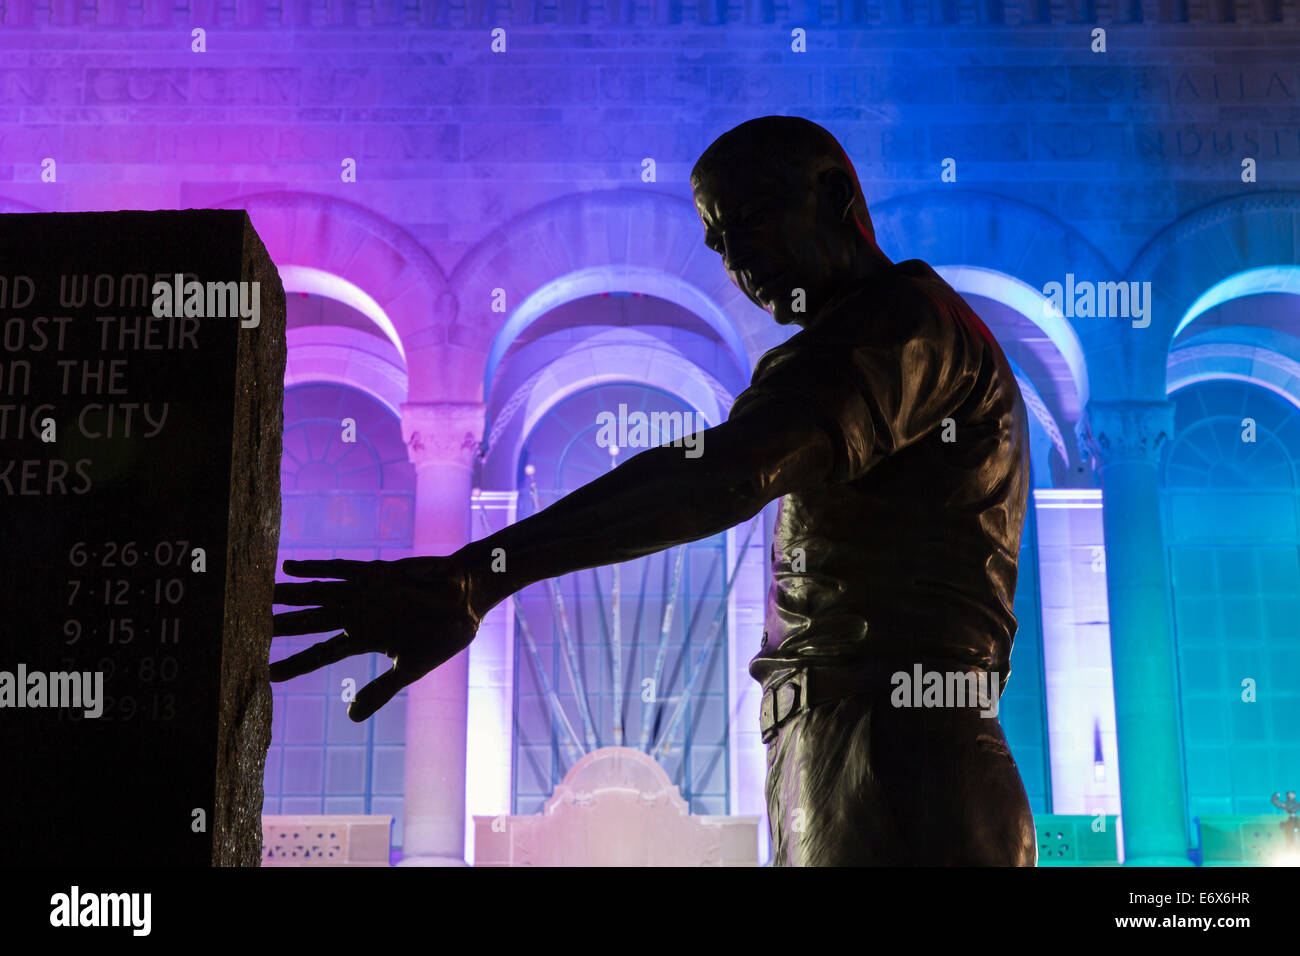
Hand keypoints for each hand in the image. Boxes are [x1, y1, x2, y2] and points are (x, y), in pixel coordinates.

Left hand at [271, 555, 481, 720]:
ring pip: (318, 594)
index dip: (295, 664)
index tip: (266, 674)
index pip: (322, 654)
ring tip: (259, 594)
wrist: (468, 598)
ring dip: (289, 594)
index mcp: (366, 639)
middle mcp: (358, 615)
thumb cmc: (444, 633)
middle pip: (310, 622)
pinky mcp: (376, 573)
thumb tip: (350, 718)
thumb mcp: (411, 668)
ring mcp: (365, 593)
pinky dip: (315, 567)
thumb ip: (381, 690)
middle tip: (245, 627)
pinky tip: (290, 566)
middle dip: (280, 626)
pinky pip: (339, 569)